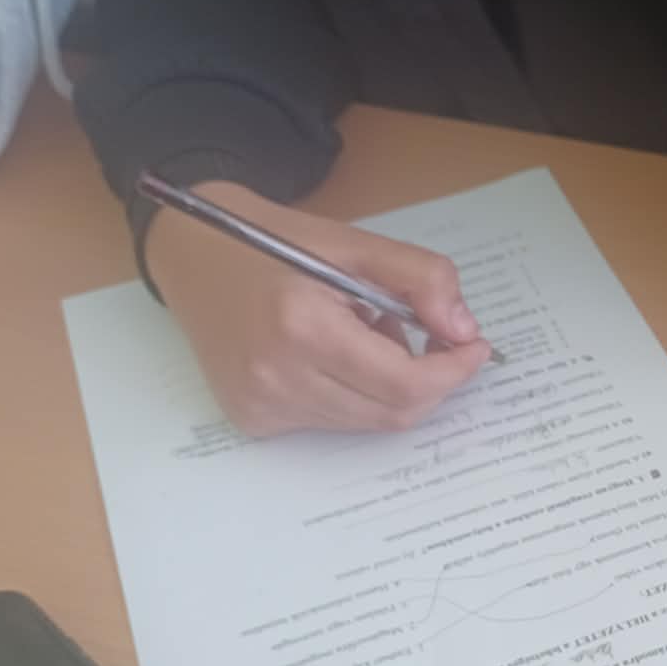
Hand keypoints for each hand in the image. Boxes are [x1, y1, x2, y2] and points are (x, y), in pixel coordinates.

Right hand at [147, 182, 490, 435]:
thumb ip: (421, 280)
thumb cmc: (275, 242)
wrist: (192, 254)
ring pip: (363, 422)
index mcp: (302, 326)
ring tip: (366, 333)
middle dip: (427, 380)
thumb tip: (464, 332)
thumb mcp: (355, 242)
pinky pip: (328, 422)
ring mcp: (259, 405)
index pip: (404, 383)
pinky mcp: (250, 420)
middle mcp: (276, 377)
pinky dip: (351, 394)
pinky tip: (330, 353)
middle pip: (390, 413)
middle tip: (427, 337)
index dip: (452, 372)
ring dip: (386, 385)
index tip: (474, 347)